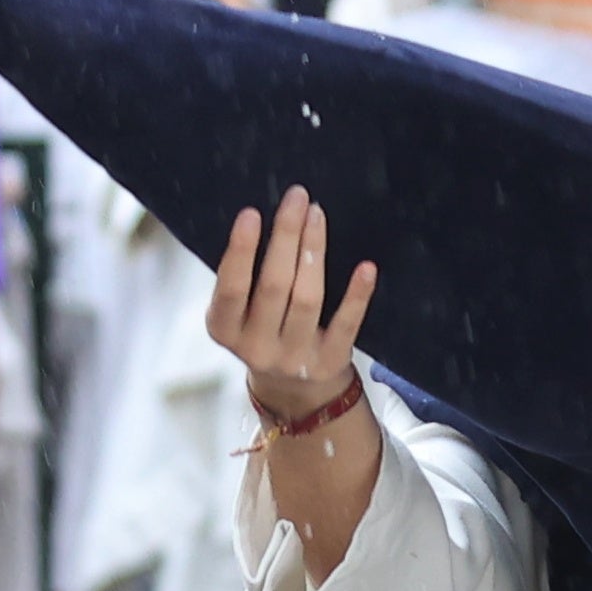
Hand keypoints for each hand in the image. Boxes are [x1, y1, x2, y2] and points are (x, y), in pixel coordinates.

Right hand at [208, 188, 377, 420]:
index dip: (241, 251)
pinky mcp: (330, 362)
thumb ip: (244, 280)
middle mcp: (257, 348)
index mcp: (225, 330)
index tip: (252, 213)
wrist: (294, 392)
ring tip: (317, 215)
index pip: (232, 289)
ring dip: (313, 252)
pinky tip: (366, 267)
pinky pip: (346, 324)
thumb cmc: (264, 331)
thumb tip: (269, 218)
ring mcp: (295, 358)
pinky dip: (357, 295)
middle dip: (286, 237)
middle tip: (297, 198)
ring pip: (308, 299)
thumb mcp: (239, 314)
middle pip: (274, 286)